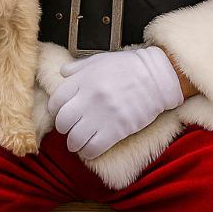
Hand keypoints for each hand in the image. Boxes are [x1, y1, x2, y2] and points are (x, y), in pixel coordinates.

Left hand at [47, 47, 184, 158]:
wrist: (156, 78)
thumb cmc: (128, 67)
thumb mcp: (100, 59)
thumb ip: (79, 67)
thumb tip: (63, 72)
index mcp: (83, 80)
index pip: (56, 101)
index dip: (56, 109)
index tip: (61, 113)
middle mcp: (89, 98)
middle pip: (62, 122)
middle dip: (63, 128)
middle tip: (68, 129)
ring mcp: (102, 115)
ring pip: (75, 138)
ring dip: (73, 143)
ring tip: (77, 143)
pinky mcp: (116, 130)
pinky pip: (93, 148)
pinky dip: (87, 152)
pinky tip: (89, 150)